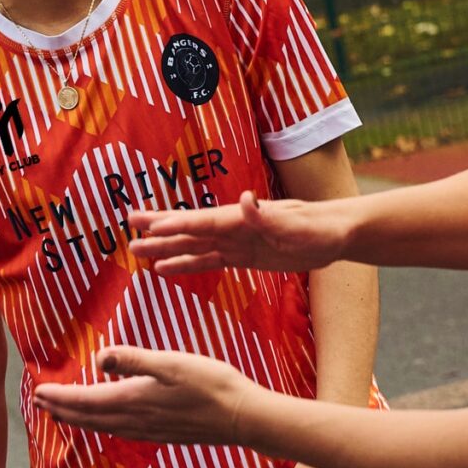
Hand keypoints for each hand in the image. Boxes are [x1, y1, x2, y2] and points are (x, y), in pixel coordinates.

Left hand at [30, 346, 259, 445]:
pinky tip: (106, 423)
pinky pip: (121, 431)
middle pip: (89, 418)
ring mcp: (150, 430)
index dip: (60, 398)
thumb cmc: (211, 385)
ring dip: (79, 420)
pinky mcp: (163, 433)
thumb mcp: (171, 363)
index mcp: (134, 400)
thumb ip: (134, 360)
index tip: (38, 392)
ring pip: (104, 427)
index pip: (86, 401)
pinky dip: (103, 426)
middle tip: (39, 403)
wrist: (243, 418)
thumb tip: (99, 359)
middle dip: (62, 410)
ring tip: (62, 414)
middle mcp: (137, 420)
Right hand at [129, 190, 359, 275]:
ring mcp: (237, 241)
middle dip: (160, 230)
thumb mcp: (300, 225)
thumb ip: (270, 216)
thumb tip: (244, 199)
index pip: (204, 223)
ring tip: (136, 251)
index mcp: (244, 218)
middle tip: (129, 229)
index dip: (176, 224)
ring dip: (166, 248)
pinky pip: (209, 261)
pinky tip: (166, 268)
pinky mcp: (244, 256)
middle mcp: (235, 227)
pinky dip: (186, 264)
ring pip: (194, 246)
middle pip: (190, 230)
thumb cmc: (322, 228)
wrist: (337, 234)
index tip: (149, 225)